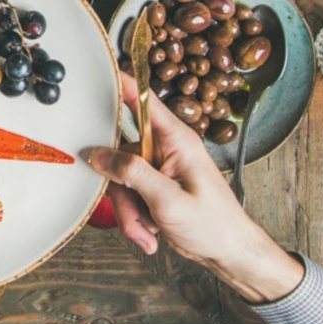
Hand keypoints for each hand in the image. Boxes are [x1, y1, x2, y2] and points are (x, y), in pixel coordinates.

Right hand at [88, 72, 305, 302]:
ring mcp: (159, 167)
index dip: (120, 83)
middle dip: (122, 191)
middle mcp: (166, 148)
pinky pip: (128, 194)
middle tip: (135, 216)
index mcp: (177, 140)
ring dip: (129, 211)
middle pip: (121, 154)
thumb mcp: (169, 201)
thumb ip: (133, 174)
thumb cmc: (214, 225)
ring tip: (147, 231)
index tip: (96, 72)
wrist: (226, 251)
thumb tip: (99, 155)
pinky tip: (150, 232)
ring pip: (121, 180)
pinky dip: (134, 217)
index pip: (143, 100)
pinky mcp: (153, 185)